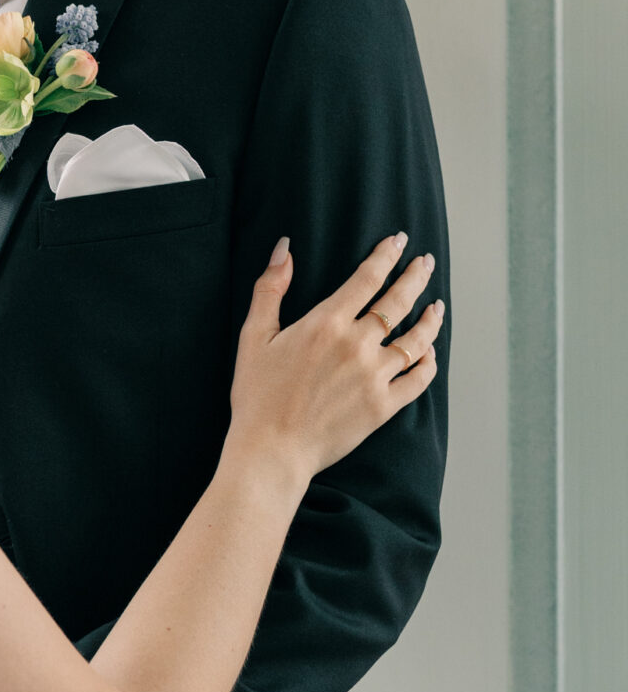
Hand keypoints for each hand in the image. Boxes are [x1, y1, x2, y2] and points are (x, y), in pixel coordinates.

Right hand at [230, 233, 442, 484]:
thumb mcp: (253, 337)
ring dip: (430, 319)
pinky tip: (430, 352)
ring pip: (416, 339)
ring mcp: (375, 376)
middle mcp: (357, 345)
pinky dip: (429, 362)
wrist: (272, 450)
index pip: (367, 277)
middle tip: (426, 262)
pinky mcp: (384, 406)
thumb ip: (270, 290)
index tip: (399, 241)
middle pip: (398, 301)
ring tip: (436, 306)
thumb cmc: (258, 396)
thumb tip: (284, 250)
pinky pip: (419, 379)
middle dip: (416, 276)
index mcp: (326, 323)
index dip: (386, 255)